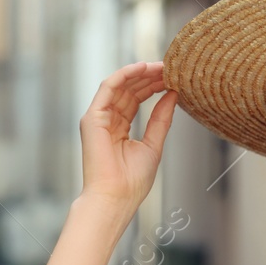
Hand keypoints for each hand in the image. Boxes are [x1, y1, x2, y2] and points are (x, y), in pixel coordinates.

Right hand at [78, 62, 176, 211]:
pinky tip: (142, 67)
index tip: (172, 77)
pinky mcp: (92, 117)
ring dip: (140, 72)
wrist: (115, 198)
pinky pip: (108, 87)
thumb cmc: (132, 182)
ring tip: (161, 66)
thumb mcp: (153, 145)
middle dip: (149, 76)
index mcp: (119, 128)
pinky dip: (124, 74)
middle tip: (171, 67)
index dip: (153, 86)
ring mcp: (98, 118)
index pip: (136, 99)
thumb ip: (160, 119)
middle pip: (129, 89)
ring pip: (120, 85)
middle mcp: (107, 120)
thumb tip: (172, 95)